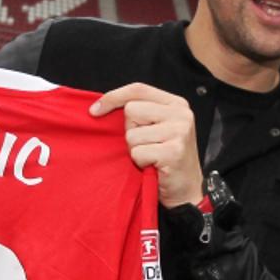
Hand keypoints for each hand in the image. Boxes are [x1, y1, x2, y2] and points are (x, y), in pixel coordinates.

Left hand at [90, 83, 202, 207]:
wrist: (186, 189)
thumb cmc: (166, 159)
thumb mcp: (157, 128)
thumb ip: (140, 113)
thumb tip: (101, 107)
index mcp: (176, 104)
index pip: (138, 90)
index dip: (113, 97)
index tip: (94, 111)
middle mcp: (180, 114)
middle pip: (131, 110)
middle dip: (130, 131)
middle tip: (147, 144)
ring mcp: (179, 132)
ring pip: (132, 135)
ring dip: (135, 150)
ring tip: (152, 157)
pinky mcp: (173, 151)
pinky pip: (137, 153)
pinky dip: (140, 162)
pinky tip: (154, 166)